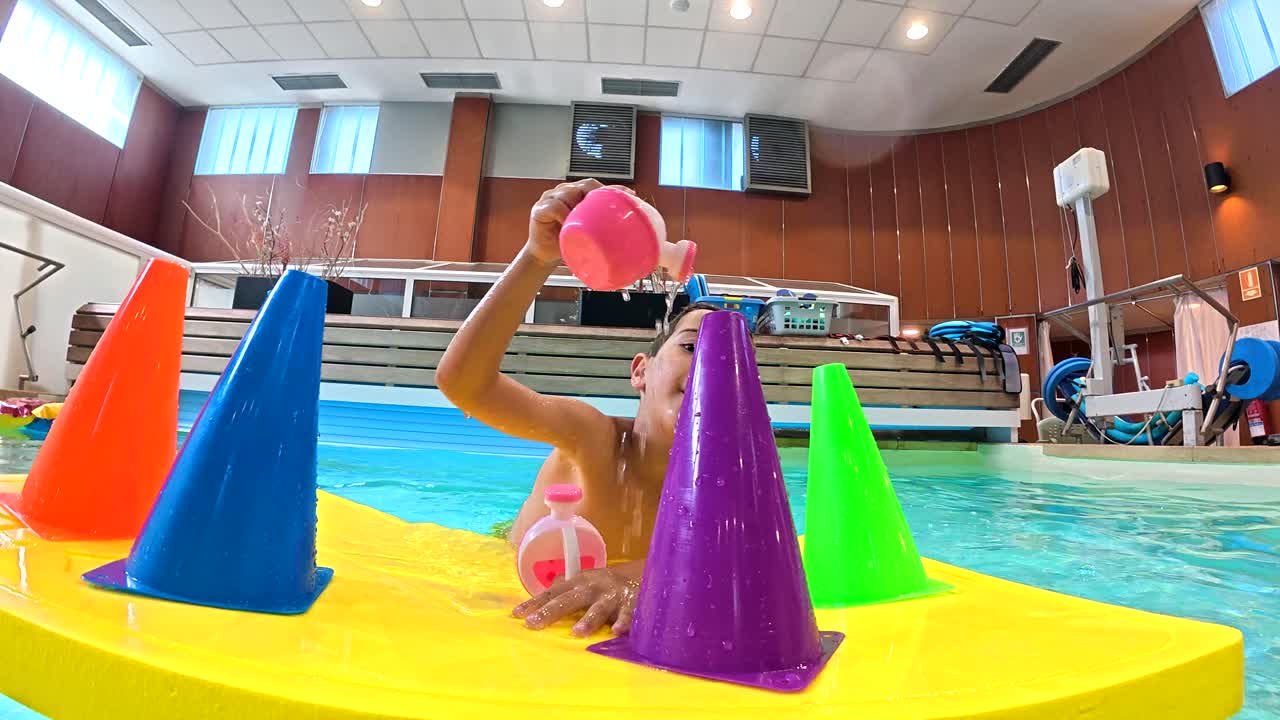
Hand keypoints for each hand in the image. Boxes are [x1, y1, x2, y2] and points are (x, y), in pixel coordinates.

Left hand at [512, 567, 639, 636]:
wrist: (640, 578)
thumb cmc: (604, 587)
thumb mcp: (582, 584)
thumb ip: (563, 592)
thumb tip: (536, 604)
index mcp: (578, 583)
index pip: (552, 593)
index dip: (535, 603)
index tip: (516, 615)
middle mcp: (592, 588)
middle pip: (569, 599)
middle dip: (551, 611)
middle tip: (534, 623)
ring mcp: (611, 596)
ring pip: (598, 608)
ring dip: (588, 620)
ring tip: (576, 632)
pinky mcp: (630, 604)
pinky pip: (627, 615)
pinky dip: (622, 623)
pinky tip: (615, 633)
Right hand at [526, 179, 634, 264]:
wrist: (545, 255)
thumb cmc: (568, 242)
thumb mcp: (590, 235)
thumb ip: (605, 229)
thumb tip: (633, 235)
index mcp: (579, 194)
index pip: (598, 186)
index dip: (614, 189)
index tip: (630, 195)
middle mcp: (566, 192)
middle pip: (586, 185)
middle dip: (598, 196)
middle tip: (605, 214)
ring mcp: (552, 198)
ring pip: (570, 192)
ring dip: (579, 208)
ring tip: (583, 223)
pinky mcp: (540, 209)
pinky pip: (554, 206)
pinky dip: (563, 214)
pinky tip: (567, 223)